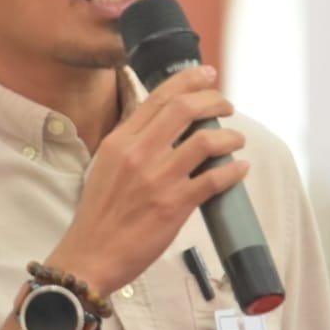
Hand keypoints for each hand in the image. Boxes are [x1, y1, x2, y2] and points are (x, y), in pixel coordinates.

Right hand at [47, 66, 247, 293]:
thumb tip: (164, 126)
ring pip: (206, 141)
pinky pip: (214, 179)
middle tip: (227, 105)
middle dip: (214, 100)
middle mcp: (138, 154)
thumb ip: (132, 143)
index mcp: (120, 141)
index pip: (158, 97)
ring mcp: (158, 179)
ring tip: (237, 140)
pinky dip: (233, 171)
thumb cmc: (99, 215)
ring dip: (230, 137)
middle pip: (185, 109)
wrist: (90, 255)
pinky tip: (239, 169)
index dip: (188, 80)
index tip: (206, 74)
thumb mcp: (105, 166)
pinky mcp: (174, 205)